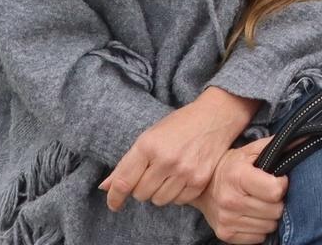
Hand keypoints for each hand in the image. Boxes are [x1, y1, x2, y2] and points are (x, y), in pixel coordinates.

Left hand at [102, 87, 259, 210]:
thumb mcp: (149, 136)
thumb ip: (127, 164)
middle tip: (151, 174)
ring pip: (159, 200)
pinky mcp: (200, 180)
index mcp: (148, 145)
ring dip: (159, 192)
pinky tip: (181, 178)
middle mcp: (165, 159)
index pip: (123, 181)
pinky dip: (177, 194)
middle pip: (141, 194)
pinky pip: (179, 201)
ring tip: (167, 176)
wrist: (215, 117)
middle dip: (142, 188)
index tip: (114, 204)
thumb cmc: (179, 125)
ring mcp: (184, 171)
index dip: (114, 197)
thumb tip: (105, 187)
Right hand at [194, 136, 288, 243]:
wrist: (202, 187)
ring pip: (269, 226)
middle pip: (275, 210)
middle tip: (269, 194)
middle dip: (277, 202)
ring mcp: (226, 219)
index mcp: (237, 176)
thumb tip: (305, 136)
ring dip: (269, 216)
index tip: (278, 180)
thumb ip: (276, 145)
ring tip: (260, 204)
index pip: (275, 191)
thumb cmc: (232, 166)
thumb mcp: (250, 151)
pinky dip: (259, 228)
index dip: (282, 184)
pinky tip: (253, 215)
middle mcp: (230, 200)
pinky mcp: (225, 234)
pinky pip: (257, 238)